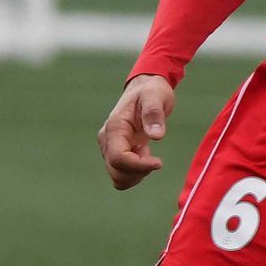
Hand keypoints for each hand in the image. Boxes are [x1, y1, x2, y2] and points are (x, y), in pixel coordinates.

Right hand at [99, 74, 175, 189]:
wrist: (144, 88)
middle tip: (153, 156)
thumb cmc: (151, 91)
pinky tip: (143, 154)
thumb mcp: (156, 97)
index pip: (118, 158)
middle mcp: (106, 140)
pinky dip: (135, 172)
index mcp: (114, 127)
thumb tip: (156, 136)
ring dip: (137, 173)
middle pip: (116, 172)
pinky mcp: (114, 152)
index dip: (139, 166)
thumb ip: (154, 114)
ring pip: (118, 177)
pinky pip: (121, 174)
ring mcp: (108, 148)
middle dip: (138, 171)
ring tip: (147, 152)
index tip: (159, 162)